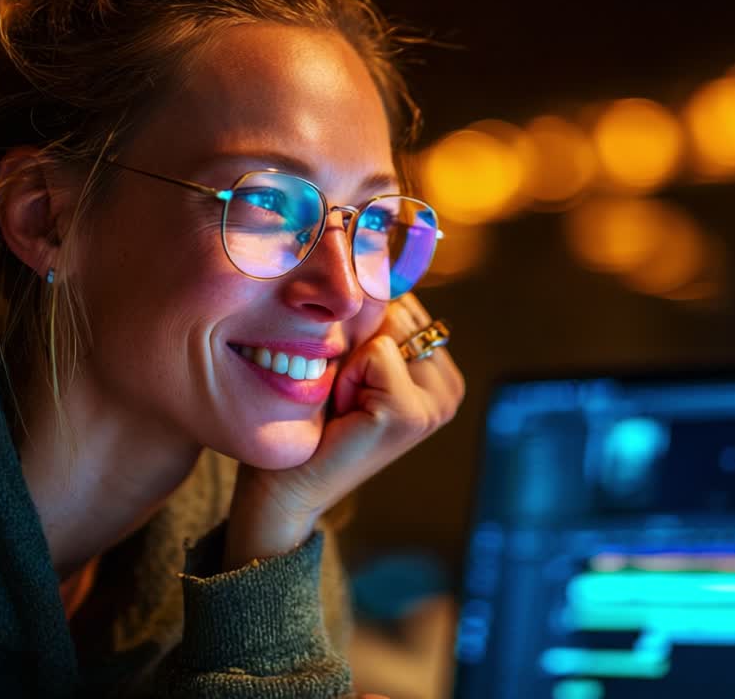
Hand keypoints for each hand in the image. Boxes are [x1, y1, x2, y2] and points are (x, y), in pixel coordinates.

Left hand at [223, 294, 463, 567]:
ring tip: (342, 398)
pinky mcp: (414, 414)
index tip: (348, 377)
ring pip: (388, 324)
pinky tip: (342, 410)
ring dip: (351, 354)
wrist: (285, 486)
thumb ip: (371, 316)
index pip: (402, 299)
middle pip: (397, 307)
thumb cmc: (310, 417)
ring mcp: (438, 403)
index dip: (359, 326)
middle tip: (342, 390)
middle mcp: (449, 386)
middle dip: (357, 337)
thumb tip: (370, 249)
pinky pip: (376, 350)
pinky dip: (348, 374)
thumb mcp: (348, 357)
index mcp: (440, 371)